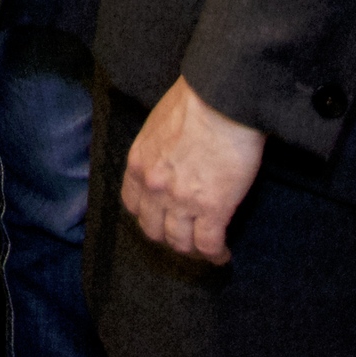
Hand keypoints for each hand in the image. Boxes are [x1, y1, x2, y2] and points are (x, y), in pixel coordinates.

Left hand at [120, 75, 264, 264]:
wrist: (221, 102)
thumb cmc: (194, 104)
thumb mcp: (158, 126)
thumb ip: (156, 150)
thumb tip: (169, 160)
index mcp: (138, 164)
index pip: (133, 204)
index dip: (148, 216)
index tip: (162, 220)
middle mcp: (153, 187)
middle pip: (153, 229)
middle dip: (168, 237)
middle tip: (185, 238)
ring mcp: (181, 201)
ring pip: (180, 242)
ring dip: (192, 249)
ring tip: (205, 249)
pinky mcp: (212, 209)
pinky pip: (208, 244)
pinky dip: (215, 254)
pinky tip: (222, 254)